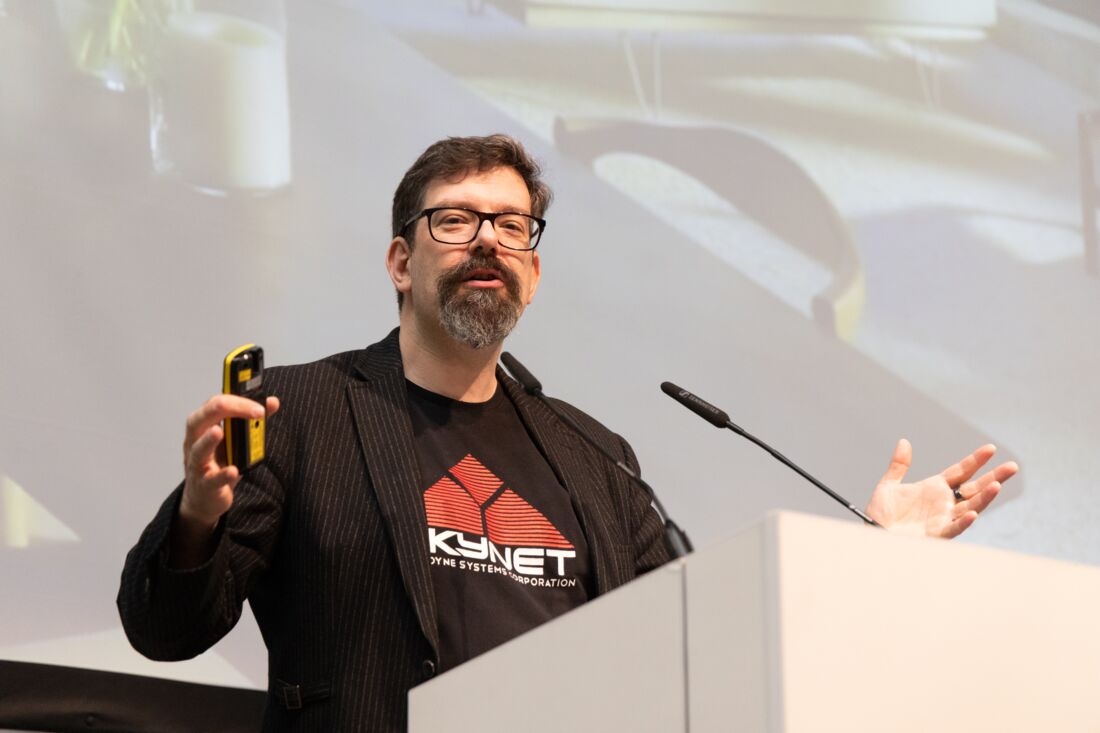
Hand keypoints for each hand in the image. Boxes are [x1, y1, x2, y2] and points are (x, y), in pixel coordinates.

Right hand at [180, 394, 279, 529]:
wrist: (206, 497)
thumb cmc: (219, 462)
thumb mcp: (236, 440)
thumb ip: (253, 420)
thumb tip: (272, 402)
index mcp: (203, 426)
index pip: (215, 404)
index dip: (238, 400)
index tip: (261, 405)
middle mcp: (195, 442)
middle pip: (199, 420)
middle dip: (225, 409)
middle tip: (255, 411)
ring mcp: (197, 464)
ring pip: (198, 450)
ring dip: (208, 441)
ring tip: (219, 431)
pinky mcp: (204, 485)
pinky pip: (211, 479)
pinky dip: (222, 475)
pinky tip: (233, 470)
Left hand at [865, 439, 1017, 538]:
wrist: (874, 533)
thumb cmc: (881, 513)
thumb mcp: (888, 485)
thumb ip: (899, 465)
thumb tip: (904, 442)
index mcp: (935, 487)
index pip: (961, 471)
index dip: (975, 460)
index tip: (991, 448)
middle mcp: (944, 502)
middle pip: (974, 488)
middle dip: (994, 477)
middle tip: (1013, 466)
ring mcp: (943, 518)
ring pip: (970, 506)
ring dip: (984, 497)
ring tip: (997, 486)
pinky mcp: (937, 533)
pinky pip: (954, 527)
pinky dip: (963, 521)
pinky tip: (972, 513)